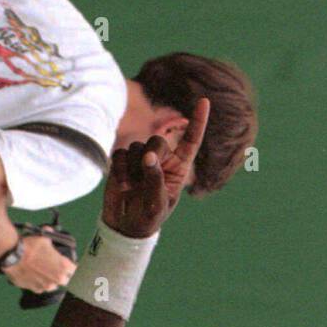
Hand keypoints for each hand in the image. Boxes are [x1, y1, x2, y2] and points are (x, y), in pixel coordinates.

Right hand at [2, 231, 75, 293]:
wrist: (12, 254)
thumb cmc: (29, 246)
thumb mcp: (43, 237)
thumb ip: (50, 235)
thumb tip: (49, 230)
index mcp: (63, 266)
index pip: (75, 270)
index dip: (72, 267)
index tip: (69, 265)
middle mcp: (57, 279)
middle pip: (66, 280)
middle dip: (62, 274)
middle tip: (55, 267)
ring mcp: (46, 286)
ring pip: (53, 285)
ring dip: (50, 279)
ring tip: (42, 271)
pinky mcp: (36, 289)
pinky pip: (40, 287)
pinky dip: (38, 282)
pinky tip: (33, 275)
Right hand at [102, 96, 209, 237]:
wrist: (126, 225)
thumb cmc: (149, 217)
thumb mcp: (157, 203)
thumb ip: (155, 179)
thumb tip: (148, 156)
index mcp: (178, 168)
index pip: (191, 142)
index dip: (198, 123)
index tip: (205, 101)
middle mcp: (162, 160)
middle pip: (158, 141)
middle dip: (152, 153)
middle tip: (146, 168)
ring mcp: (141, 159)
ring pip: (137, 147)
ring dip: (134, 168)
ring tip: (133, 187)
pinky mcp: (123, 161)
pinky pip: (121, 153)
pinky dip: (121, 169)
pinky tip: (123, 184)